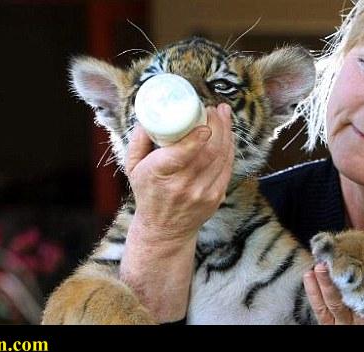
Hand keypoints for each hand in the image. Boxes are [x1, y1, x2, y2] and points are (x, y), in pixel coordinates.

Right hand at [125, 103, 234, 243]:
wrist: (164, 230)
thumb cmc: (148, 193)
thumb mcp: (133, 168)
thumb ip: (138, 141)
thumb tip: (149, 117)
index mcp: (159, 174)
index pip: (181, 154)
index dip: (197, 136)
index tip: (204, 118)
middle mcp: (182, 185)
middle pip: (208, 151)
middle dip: (217, 125)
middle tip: (215, 109)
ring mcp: (202, 193)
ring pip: (221, 157)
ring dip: (227, 133)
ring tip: (223, 115)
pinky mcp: (216, 197)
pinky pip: (227, 167)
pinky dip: (230, 148)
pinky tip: (228, 135)